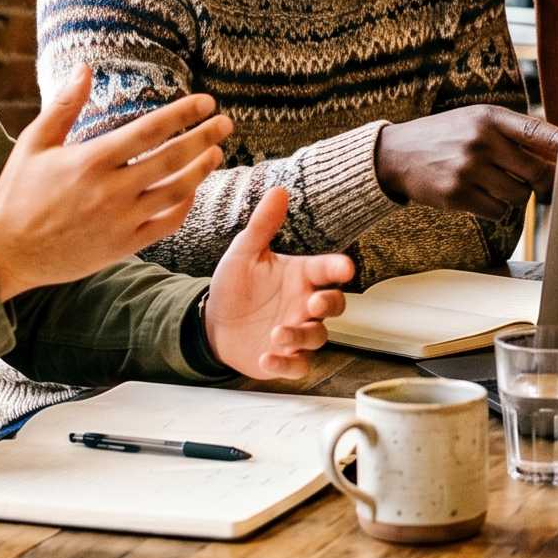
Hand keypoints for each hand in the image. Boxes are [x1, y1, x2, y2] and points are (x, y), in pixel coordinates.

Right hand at [0, 67, 232, 300]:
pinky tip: (192, 190)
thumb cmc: (18, 192)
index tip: (207, 102)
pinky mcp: (123, 246)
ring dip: (202, 170)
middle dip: (204, 138)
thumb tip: (85, 68)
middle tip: (226, 123)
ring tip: (217, 153)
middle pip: (172, 159)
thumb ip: (64, 105)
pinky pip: (166, 224)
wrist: (6, 252)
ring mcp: (119, 221)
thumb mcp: (34, 143)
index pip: (149, 130)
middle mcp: (110, 190)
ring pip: (175, 192)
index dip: (183, 114)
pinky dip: (184, 206)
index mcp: (90, 160)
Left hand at [205, 187, 353, 379]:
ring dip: (302, 336)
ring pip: (317, 336)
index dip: (338, 268)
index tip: (344, 268)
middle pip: (336, 305)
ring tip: (278, 333)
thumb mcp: (243, 253)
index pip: (327, 269)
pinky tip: (268, 357)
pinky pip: (298, 365)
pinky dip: (286, 364)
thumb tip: (278, 191)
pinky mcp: (286, 357)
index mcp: (300, 275)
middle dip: (330, 304)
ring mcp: (297, 331)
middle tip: (314, 303)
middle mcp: (304, 304)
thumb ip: (262, 226)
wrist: (212, 324)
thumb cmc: (234, 287)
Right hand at [373, 105, 557, 219]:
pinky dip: (494, 210)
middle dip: (541, 182)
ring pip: (518, 195)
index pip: (536, 131)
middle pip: (535, 171)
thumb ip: (513, 134)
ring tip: (492, 184)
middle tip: (538, 184)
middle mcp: (480, 140)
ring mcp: (468, 169)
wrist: (396, 155)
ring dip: (513, 196)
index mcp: (488, 117)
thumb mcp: (475, 120)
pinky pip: (497, 212)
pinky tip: (478, 196)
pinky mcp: (456, 195)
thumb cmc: (446, 136)